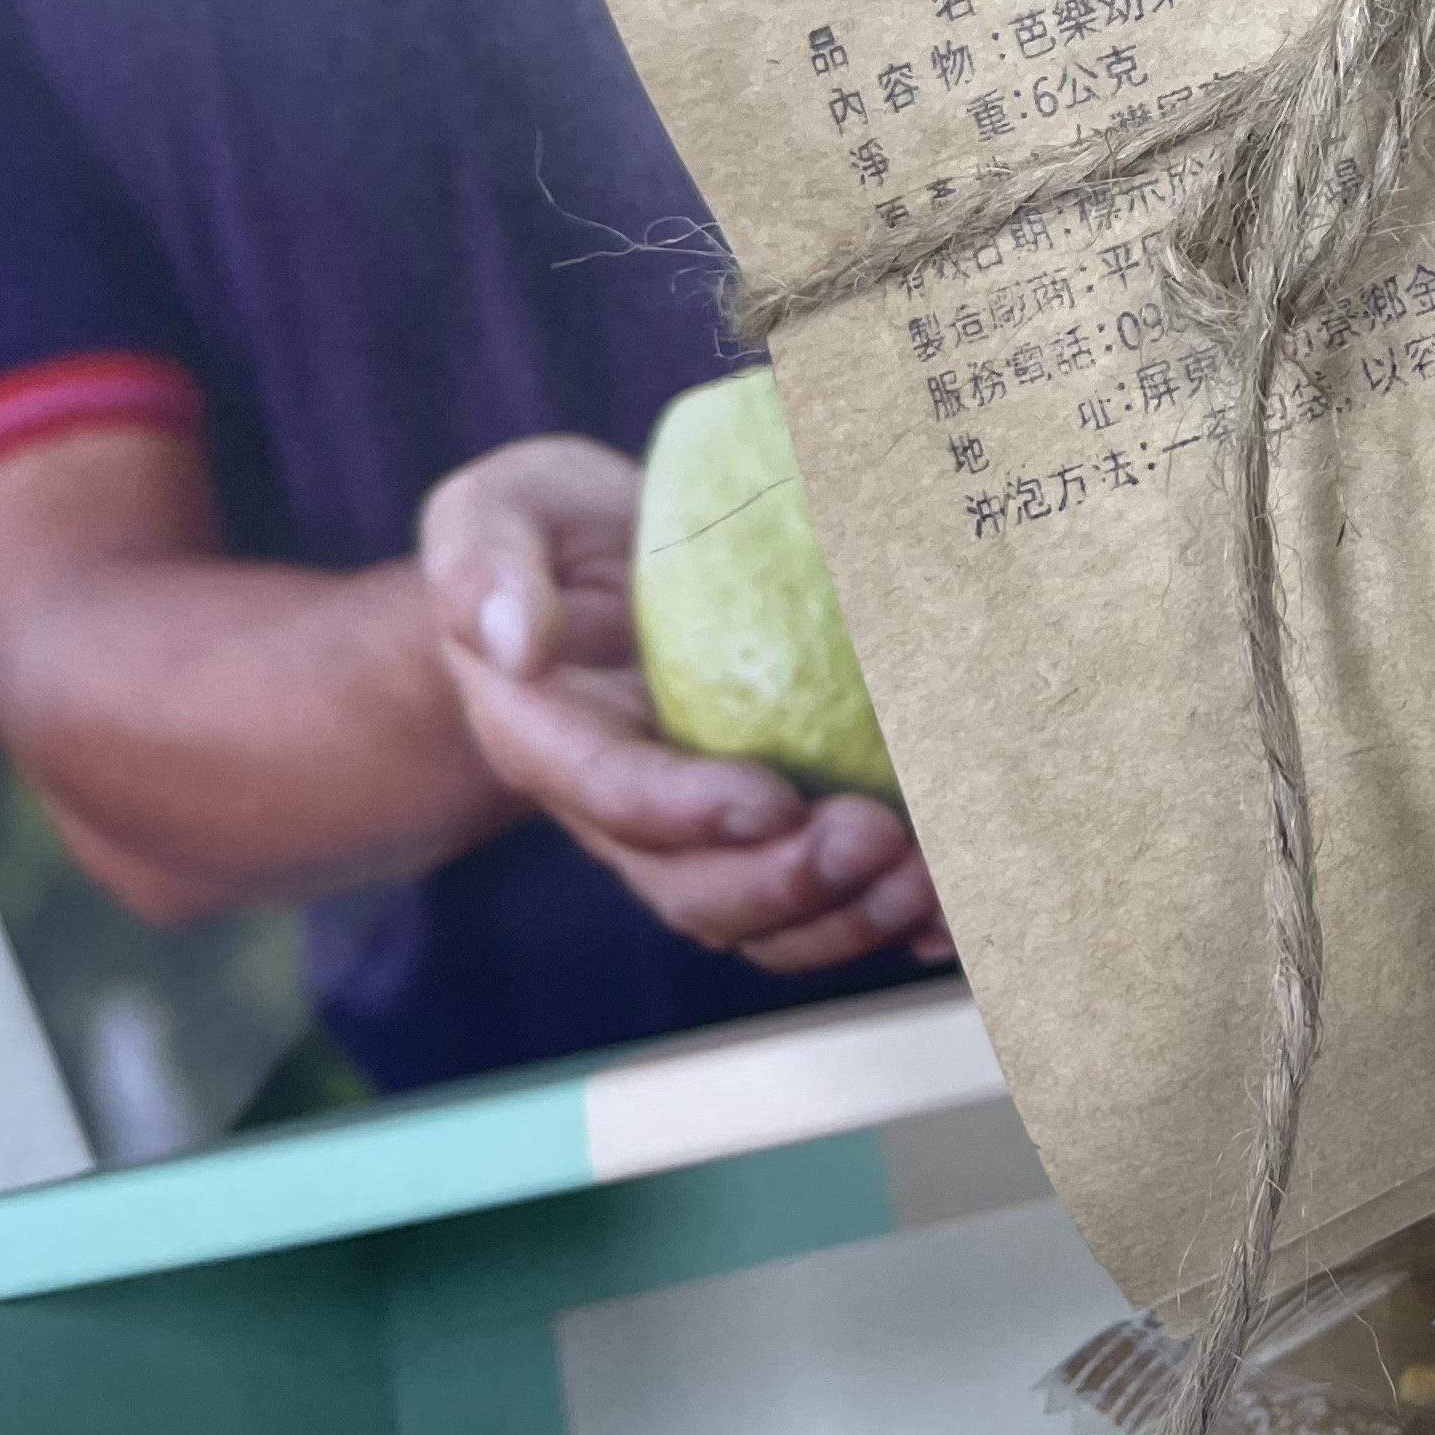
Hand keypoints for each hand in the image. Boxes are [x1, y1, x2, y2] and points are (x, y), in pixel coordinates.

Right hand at [419, 434, 949, 974]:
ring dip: (846, 918)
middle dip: (786, 885)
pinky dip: (884, 923)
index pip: (615, 795)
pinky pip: (818, 907)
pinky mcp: (762, 835)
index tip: (771, 800)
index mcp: (552, 741)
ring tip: (927, 879)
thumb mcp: (499, 511)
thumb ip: (482, 561)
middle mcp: (624, 812)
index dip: (689, 811)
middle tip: (877, 838)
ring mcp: (697, 835)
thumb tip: (511, 638)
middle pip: (694, 889)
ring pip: (762, 921)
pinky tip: (953, 918)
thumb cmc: (550, 533)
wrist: (594, 577)